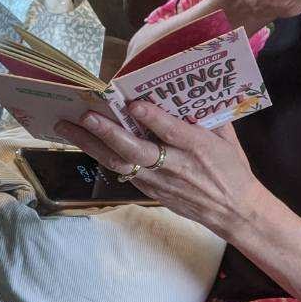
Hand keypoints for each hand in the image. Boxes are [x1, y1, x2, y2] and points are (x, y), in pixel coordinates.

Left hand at [54, 100, 263, 237]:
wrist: (233, 211)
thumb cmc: (232, 169)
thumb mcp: (227, 138)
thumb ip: (206, 115)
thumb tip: (186, 90)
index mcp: (197, 148)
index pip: (170, 132)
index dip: (151, 118)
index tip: (132, 103)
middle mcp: (174, 166)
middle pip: (135, 150)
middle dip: (108, 132)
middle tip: (85, 115)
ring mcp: (159, 181)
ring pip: (120, 163)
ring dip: (91, 144)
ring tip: (67, 127)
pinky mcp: (151, 191)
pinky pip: (123, 172)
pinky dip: (102, 156)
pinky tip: (85, 143)